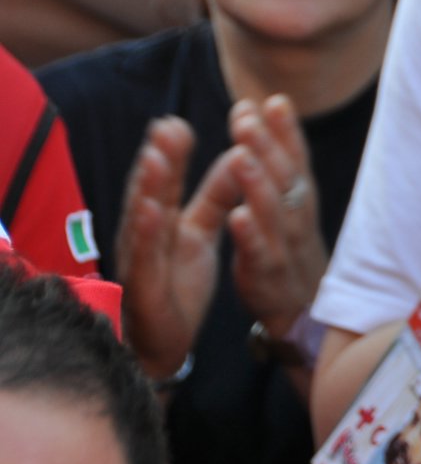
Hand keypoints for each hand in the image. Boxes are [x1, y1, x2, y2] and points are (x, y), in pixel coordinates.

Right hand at [115, 117, 241, 377]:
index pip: (166, 182)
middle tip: (167, 125)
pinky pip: (146, 257)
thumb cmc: (176, 282)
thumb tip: (237, 156)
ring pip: (142, 219)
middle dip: (158, 160)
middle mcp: (144, 235)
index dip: (171, 153)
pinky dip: (147, 233)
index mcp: (160, 221)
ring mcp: (140, 260)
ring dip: (148, 187)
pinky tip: (152, 210)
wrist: (162, 342)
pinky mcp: (144, 287)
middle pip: (151, 192)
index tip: (177, 121)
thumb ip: (216, 196)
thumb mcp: (201, 231)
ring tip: (157, 156)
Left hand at [224, 96, 329, 339]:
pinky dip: (251, 235)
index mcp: (301, 201)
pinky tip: (236, 217)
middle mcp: (299, 219)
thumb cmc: (293, 250)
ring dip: (257, 184)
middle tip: (245, 116)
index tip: (270, 100)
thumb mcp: (292, 202)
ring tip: (239, 156)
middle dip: (267, 146)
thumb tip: (274, 102)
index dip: (286, 131)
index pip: (296, 160)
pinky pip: (261, 255)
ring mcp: (286, 248)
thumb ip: (282, 157)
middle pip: (286, 179)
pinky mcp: (268, 277)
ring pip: (275, 213)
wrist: (306, 315)